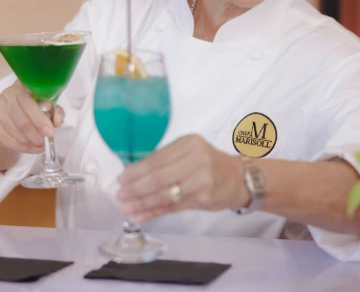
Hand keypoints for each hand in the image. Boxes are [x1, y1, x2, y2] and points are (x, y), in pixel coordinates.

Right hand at [0, 81, 64, 154]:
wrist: (17, 110)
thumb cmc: (36, 104)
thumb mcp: (50, 104)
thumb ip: (56, 111)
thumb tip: (57, 122)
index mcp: (21, 87)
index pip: (27, 104)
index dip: (39, 120)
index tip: (50, 132)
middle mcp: (6, 97)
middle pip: (21, 122)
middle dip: (36, 135)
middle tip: (45, 140)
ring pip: (16, 134)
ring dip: (31, 143)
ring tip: (40, 143)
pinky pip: (9, 143)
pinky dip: (24, 149)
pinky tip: (32, 148)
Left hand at [116, 135, 249, 222]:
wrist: (238, 178)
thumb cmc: (208, 163)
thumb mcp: (190, 152)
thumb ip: (166, 160)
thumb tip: (134, 174)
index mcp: (189, 143)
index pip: (158, 159)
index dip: (137, 170)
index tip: (122, 179)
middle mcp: (197, 160)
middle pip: (160, 177)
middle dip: (136, 188)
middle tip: (120, 195)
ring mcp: (201, 181)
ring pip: (165, 194)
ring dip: (143, 203)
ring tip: (127, 208)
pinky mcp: (203, 199)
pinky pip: (173, 207)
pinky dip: (155, 212)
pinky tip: (142, 216)